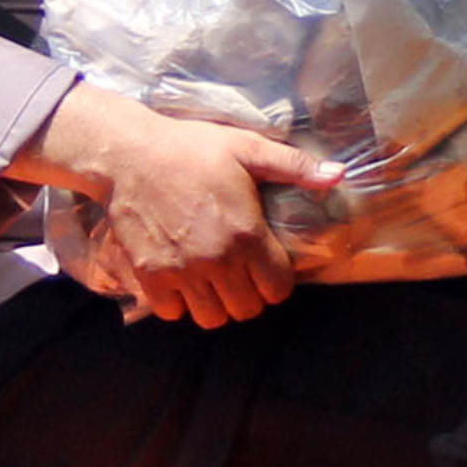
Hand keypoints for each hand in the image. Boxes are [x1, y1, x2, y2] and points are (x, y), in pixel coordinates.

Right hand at [27, 84, 334, 328]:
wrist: (128, 155)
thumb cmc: (191, 149)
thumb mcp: (248, 148)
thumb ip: (295, 166)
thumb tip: (338, 174)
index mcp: (246, 234)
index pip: (277, 290)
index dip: (276, 281)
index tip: (267, 266)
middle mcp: (216, 260)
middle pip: (246, 309)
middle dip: (249, 295)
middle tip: (240, 273)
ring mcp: (181, 272)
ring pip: (211, 318)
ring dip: (215, 304)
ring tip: (212, 281)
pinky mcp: (150, 276)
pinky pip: (172, 313)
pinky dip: (178, 303)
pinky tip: (182, 280)